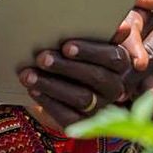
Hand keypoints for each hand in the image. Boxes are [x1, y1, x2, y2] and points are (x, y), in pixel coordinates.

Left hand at [19, 37, 134, 132]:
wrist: (64, 78)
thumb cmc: (77, 50)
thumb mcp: (90, 38)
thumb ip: (104, 32)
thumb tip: (123, 28)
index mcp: (121, 64)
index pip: (113, 57)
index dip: (90, 52)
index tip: (66, 46)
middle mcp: (115, 88)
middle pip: (96, 77)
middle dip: (66, 67)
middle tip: (42, 58)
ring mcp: (100, 108)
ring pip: (81, 98)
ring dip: (52, 85)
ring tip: (29, 74)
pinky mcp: (83, 124)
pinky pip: (68, 116)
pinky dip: (48, 102)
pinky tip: (33, 90)